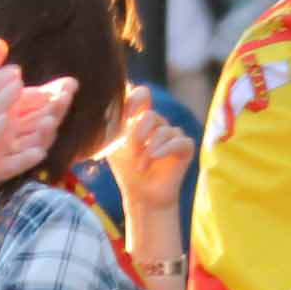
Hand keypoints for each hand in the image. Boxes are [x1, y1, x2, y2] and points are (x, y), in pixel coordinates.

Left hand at [101, 85, 193, 220]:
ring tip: (141, 165)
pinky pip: (178, 141)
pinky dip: (164, 150)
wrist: (142, 195)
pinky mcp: (185, 147)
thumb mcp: (112, 145)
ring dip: (149, 149)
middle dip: (138, 134)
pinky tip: (154, 159)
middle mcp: (158, 123)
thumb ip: (111, 125)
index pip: (141, 95)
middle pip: (151, 115)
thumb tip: (105, 108)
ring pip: (164, 130)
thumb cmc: (126, 169)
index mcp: (140, 118)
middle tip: (132, 151)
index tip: (126, 116)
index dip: (135, 99)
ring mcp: (173, 134)